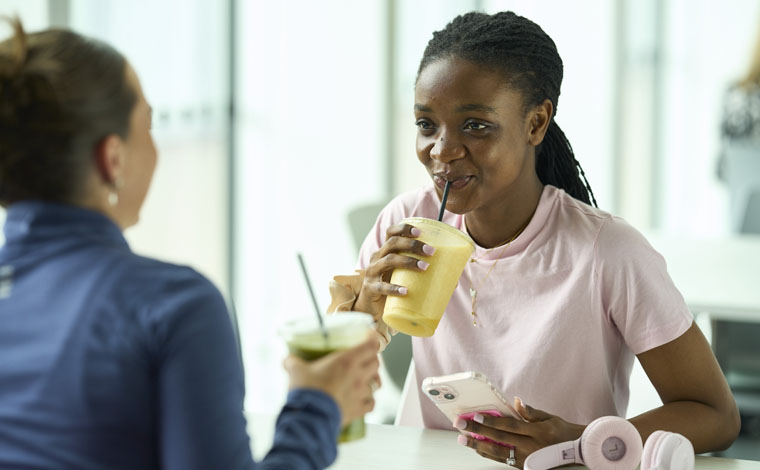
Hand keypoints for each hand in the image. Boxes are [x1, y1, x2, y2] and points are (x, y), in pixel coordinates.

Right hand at [283, 333, 380, 426]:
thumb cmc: (307, 391)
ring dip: (372, 380)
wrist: (311, 417)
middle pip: (376, 363)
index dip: (372, 340)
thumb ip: (292, 362)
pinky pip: (371, 404)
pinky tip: (363, 400)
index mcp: (347, 361)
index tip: (369, 336)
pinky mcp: (358, 410)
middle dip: (372, 359)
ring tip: (365, 379)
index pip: (370, 346)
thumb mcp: (296, 371)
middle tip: (364, 358)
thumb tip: (287, 359)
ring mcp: (360, 393)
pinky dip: (369, 400)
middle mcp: (358, 375)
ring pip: (376, 383)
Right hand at [354, 223, 435, 319]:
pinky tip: (405, 291)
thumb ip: (423, 275)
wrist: (372, 309)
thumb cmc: (391, 288)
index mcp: (385, 251)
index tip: (420, 232)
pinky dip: (394, 288)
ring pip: (388, 260)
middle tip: (431, 252)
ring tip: (425, 267)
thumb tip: (453, 281)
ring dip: (408, 261)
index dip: (404, 229)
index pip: (390, 232)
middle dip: (412, 244)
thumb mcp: (403, 277)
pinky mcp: (370, 289)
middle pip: (392, 243)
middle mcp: (377, 258)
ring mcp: (371, 273)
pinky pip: (381, 287)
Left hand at [454, 399, 583, 467]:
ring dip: (478, 446)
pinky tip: (477, 448)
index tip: (475, 416)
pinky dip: (488, 454)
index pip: (509, 426)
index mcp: (537, 432)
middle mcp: (530, 447)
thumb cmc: (562, 431)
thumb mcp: (550, 417)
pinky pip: (503, 460)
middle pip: (499, 439)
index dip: (491, 422)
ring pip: (498, 453)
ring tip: (463, 440)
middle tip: (461, 425)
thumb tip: (516, 401)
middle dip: (478, 432)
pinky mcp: (524, 467)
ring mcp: (526, 459)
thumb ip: (531, 412)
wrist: (576, 452)